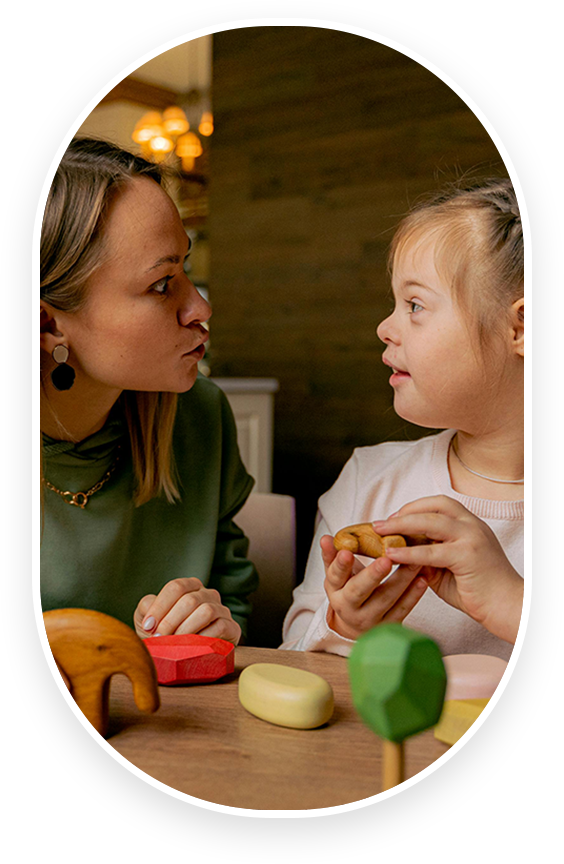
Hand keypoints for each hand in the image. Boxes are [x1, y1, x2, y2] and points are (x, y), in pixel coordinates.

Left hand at [133, 577, 241, 644]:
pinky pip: (220, 627)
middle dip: (170, 621)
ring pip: (206, 611)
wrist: (184, 655)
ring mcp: (222, 610)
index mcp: (190, 587)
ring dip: (186, 629)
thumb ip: (147, 608)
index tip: (148, 626)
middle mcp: (208, 594)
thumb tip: (150, 614)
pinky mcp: (232, 627)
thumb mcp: (149, 618)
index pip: (176, 587)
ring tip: (174, 644)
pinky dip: (203, 638)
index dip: (160, 606)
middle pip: (189, 600)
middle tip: (159, 639)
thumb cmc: (166, 633)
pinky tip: (191, 647)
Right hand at [321, 535, 428, 640]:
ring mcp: (370, 619)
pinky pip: (402, 610)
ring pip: (386, 599)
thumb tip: (325, 538)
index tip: (347, 552)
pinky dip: (414, 595)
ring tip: (414, 561)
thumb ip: (332, 556)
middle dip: (373, 575)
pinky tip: (422, 579)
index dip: (340, 565)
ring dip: (402, 579)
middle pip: (359, 591)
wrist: (357, 625)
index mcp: (335, 590)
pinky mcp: (388, 625)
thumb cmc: (348, 589)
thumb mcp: (336, 575)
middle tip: (386, 559)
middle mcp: (349, 608)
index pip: (335, 576)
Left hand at [372, 495, 522, 643]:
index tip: (394, 517)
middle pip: (433, 507)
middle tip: (380, 524)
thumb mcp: (447, 568)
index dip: (414, 508)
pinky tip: (392, 555)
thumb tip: (400, 551)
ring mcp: (471, 538)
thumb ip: (428, 556)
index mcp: (470, 524)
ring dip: (402, 525)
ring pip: (431, 522)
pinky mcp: (467, 556)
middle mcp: (472, 525)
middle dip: (403, 513)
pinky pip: (431, 551)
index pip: (439, 504)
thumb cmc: (478, 590)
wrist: (506, 607)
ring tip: (380, 533)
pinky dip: (409, 552)